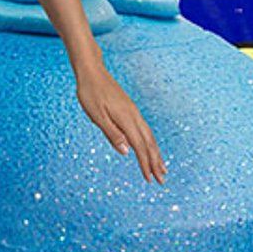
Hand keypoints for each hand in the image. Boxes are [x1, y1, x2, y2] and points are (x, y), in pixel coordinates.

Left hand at [75, 67, 166, 183]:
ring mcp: (133, 112)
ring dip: (156, 153)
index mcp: (126, 119)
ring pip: (149, 136)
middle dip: (156, 162)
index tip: (150, 179)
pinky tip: (149, 148)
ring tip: (161, 168)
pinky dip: (150, 142)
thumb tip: (126, 153)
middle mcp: (134, 116)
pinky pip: (144, 129)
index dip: (145, 164)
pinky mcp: (130, 110)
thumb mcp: (96, 116)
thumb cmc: (90, 93)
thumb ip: (112, 134)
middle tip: (162, 180)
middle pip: (149, 143)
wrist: (92, 71)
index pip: (139, 147)